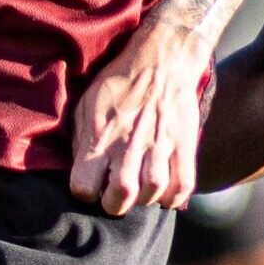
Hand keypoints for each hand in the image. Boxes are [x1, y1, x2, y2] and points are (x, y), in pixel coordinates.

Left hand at [69, 20, 211, 216]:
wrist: (162, 60)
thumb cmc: (119, 83)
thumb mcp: (86, 105)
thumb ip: (81, 140)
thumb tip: (79, 167)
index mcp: (101, 136)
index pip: (84, 187)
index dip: (84, 192)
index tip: (91, 184)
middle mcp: (129, 144)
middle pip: (121, 196)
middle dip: (114, 204)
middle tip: (116, 196)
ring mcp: (159, 145)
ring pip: (153, 192)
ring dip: (144, 198)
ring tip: (140, 190)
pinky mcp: (184, 145)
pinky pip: (183, 186)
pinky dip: (173, 197)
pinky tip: (164, 191)